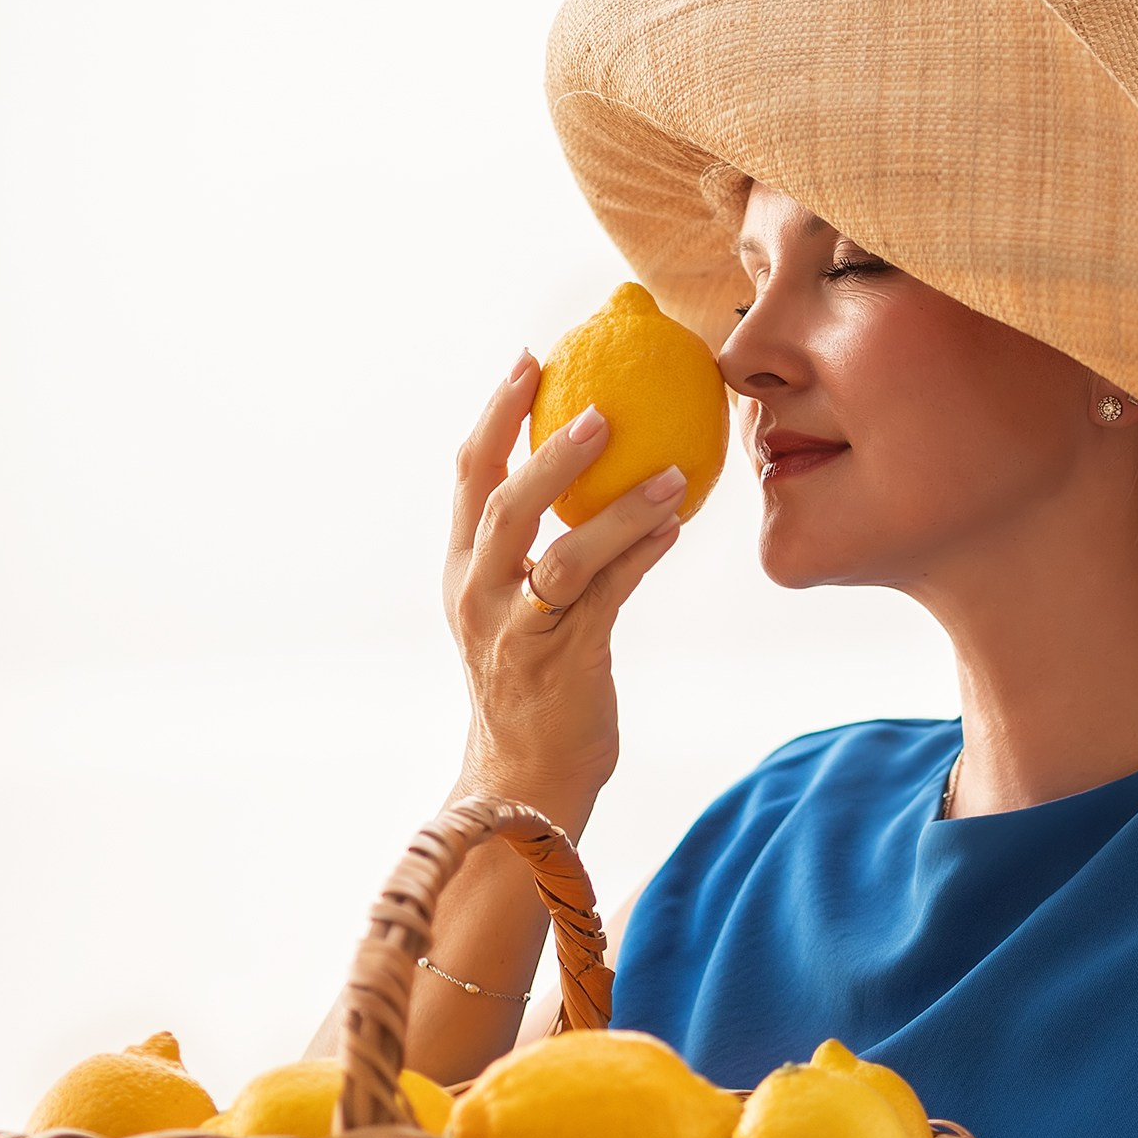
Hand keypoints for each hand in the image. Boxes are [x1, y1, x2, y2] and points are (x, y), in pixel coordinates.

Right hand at [445, 352, 688, 827]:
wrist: (525, 777)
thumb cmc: (534, 679)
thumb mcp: (517, 606)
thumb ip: (538, 545)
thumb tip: (595, 468)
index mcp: (461, 570)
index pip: (469, 477)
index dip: (495, 415)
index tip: (530, 360)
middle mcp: (478, 595)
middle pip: (506, 506)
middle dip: (551, 451)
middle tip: (602, 407)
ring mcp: (517, 631)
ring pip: (564, 555)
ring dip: (621, 509)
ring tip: (671, 474)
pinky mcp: (564, 662)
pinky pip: (609, 598)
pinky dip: (642, 556)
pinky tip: (676, 524)